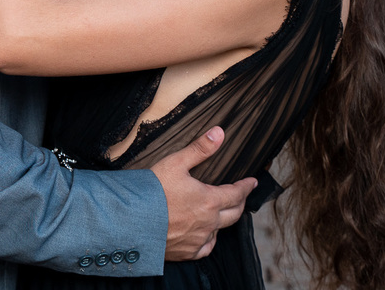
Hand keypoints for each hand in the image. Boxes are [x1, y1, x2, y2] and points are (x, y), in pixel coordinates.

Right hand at [151, 127, 256, 260]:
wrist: (132, 220)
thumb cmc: (152, 190)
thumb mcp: (175, 163)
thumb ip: (199, 149)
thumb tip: (219, 133)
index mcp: (209, 200)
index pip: (236, 193)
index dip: (246, 187)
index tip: (252, 182)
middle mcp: (208, 222)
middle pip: (234, 214)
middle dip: (240, 203)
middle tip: (242, 196)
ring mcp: (198, 239)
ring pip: (219, 231)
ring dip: (224, 221)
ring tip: (223, 214)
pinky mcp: (186, 251)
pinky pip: (205, 248)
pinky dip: (209, 240)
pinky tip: (206, 236)